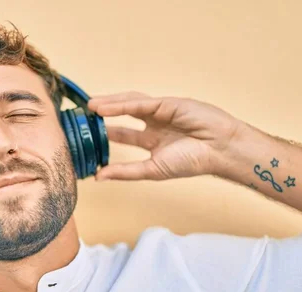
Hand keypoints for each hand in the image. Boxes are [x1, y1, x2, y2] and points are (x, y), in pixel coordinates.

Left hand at [88, 92, 243, 180]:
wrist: (220, 151)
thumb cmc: (193, 162)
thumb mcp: (152, 170)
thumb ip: (125, 171)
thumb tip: (98, 177)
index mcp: (152, 142)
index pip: (122, 135)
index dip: (104, 135)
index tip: (84, 137)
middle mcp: (154, 125)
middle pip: (121, 116)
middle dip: (102, 115)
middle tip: (81, 117)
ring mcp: (161, 112)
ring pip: (128, 105)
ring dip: (108, 105)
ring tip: (89, 107)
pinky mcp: (168, 103)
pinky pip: (141, 103)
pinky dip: (121, 104)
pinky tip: (104, 107)